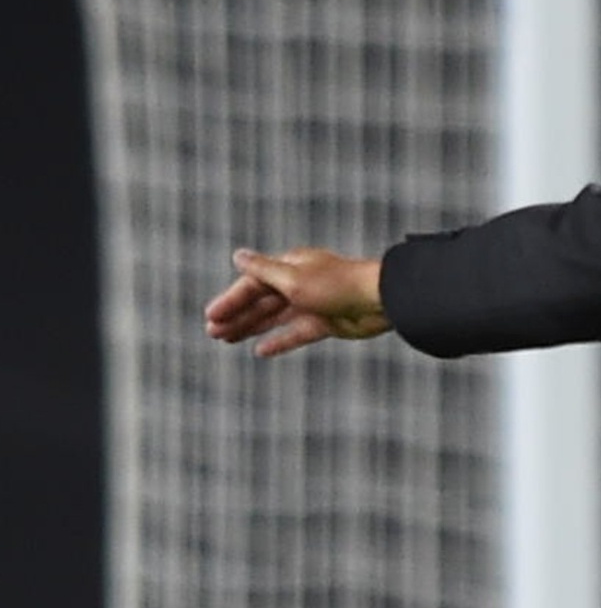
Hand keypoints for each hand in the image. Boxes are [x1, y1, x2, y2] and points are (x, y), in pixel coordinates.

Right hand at [204, 246, 388, 356]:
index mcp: (291, 266)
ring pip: (276, 317)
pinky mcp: (327, 322)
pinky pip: (297, 332)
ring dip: (251, 327)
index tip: (211, 317)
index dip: (231, 300)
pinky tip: (261, 351)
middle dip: (237, 315)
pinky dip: (280, 341)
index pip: (252, 283)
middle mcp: (300, 283)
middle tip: (212, 332)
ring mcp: (314, 303)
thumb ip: (263, 271)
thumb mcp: (293, 279)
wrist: (381, 301)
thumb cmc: (337, 285)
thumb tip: (237, 256)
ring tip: (226, 339)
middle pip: (261, 300)